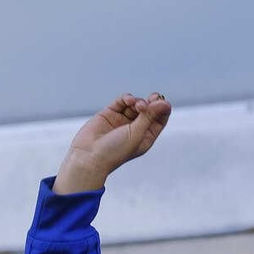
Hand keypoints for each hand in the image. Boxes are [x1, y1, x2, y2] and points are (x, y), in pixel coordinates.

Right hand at [52, 93, 171, 193]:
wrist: (89, 156)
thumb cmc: (115, 151)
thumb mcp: (137, 134)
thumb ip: (149, 117)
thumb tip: (164, 103)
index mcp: (145, 137)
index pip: (159, 120)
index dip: (162, 109)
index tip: (163, 103)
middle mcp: (135, 128)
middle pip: (149, 110)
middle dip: (152, 102)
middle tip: (153, 97)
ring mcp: (121, 121)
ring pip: (135, 104)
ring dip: (138, 101)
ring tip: (137, 105)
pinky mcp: (109, 113)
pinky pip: (121, 102)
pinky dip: (126, 98)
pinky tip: (128, 100)